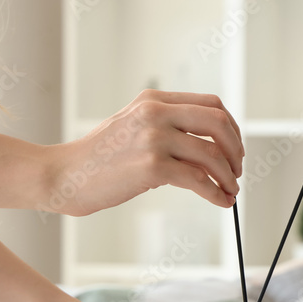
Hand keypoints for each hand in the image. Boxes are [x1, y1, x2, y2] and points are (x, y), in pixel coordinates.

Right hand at [44, 90, 243, 215]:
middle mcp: (156, 113)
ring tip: (230, 191)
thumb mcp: (134, 128)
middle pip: (219, 123)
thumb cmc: (100, 158)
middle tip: (236, 171)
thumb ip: (168, 129)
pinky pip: (198, 180)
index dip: (231, 128)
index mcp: (154, 99)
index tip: (234, 149)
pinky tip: (220, 201)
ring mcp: (154, 138)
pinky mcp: (152, 166)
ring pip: (212, 155)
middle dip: (235, 150)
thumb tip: (209, 151)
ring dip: (228, 177)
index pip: (211, 104)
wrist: (66, 174)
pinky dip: (215, 193)